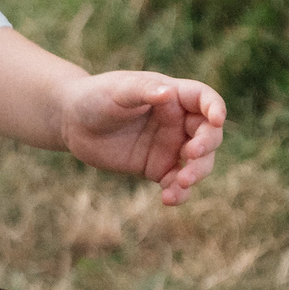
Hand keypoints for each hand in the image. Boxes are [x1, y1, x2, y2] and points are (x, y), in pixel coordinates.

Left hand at [60, 73, 225, 205]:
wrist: (72, 122)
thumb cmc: (95, 96)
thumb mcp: (118, 90)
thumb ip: (143, 91)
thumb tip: (168, 93)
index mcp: (173, 95)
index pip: (204, 99)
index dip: (215, 108)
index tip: (217, 120)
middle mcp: (177, 121)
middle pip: (208, 134)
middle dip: (206, 145)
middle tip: (190, 155)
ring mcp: (169, 146)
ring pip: (198, 162)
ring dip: (196, 173)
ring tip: (181, 182)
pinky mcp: (157, 168)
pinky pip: (176, 182)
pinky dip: (178, 193)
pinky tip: (169, 199)